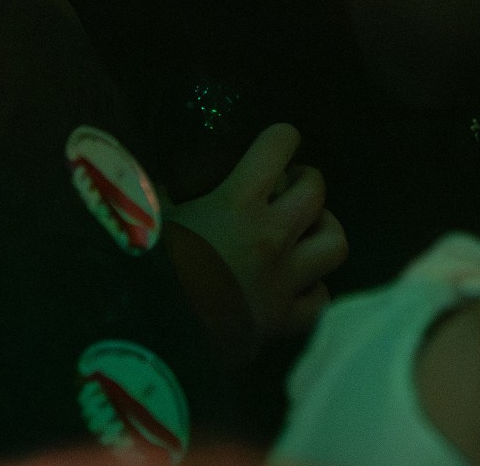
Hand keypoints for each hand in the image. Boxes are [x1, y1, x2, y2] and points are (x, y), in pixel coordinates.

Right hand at [170, 123, 349, 345]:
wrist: (148, 339)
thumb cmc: (144, 270)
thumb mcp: (148, 219)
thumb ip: (161, 194)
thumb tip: (156, 179)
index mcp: (237, 203)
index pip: (279, 146)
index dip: (280, 138)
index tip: (276, 144)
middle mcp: (271, 237)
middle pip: (316, 190)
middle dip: (305, 181)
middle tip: (287, 188)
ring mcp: (283, 280)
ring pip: (335, 243)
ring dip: (323, 230)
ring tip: (303, 231)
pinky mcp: (283, 320)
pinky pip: (319, 300)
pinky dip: (313, 288)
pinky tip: (296, 284)